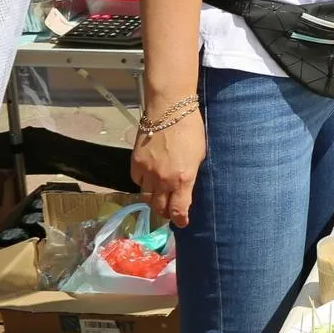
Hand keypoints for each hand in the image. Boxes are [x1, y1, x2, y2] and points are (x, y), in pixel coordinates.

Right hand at [131, 106, 205, 226]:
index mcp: (183, 179)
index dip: (180, 219)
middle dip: (165, 213)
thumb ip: (190, 176)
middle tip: (169, 212)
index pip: (178, 209)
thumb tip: (185, 188)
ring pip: (146, 197)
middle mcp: (163, 180)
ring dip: (153, 200)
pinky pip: (136, 182)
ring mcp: (147, 172)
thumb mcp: (199, 156)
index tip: (182, 223)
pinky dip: (142, 184)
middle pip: (159, 207)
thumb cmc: (191, 130)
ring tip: (159, 198)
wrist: (170, 109)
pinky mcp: (135, 163)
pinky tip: (148, 180)